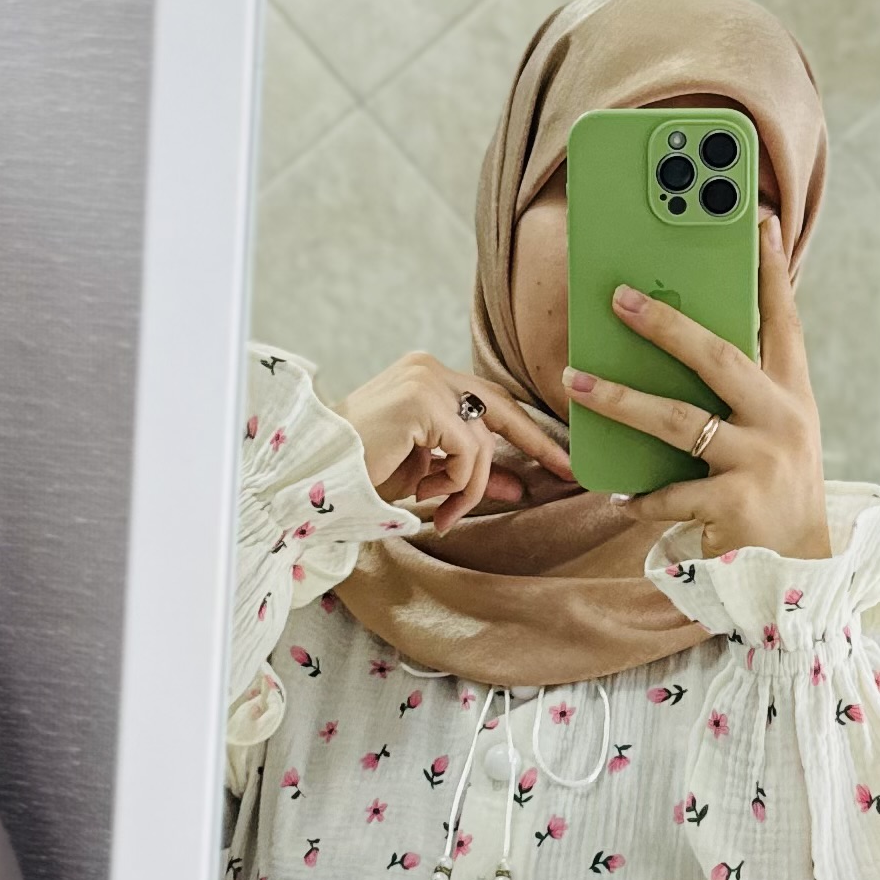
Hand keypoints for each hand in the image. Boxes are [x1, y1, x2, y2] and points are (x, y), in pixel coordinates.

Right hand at [339, 355, 576, 533]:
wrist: (315, 474)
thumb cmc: (362, 471)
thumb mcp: (428, 472)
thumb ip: (471, 470)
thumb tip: (522, 485)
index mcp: (427, 376)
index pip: (489, 398)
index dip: (525, 430)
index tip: (558, 459)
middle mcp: (429, 369)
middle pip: (500, 406)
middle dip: (536, 442)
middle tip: (564, 473)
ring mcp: (426, 380)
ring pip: (483, 440)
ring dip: (470, 486)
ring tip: (441, 510)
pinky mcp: (423, 402)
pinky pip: (469, 453)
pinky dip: (458, 484)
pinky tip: (428, 498)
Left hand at [565, 212, 829, 560]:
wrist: (799, 573)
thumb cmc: (772, 489)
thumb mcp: (773, 433)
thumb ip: (741, 391)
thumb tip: (678, 339)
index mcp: (793, 395)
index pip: (784, 321)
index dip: (770, 271)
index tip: (756, 219)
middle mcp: (782, 422)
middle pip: (719, 358)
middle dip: (667, 324)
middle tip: (620, 297)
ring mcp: (760, 464)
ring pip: (678, 421)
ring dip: (620, 399)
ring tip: (576, 381)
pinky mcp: (733, 508)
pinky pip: (669, 493)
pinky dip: (640, 495)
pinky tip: (619, 494)